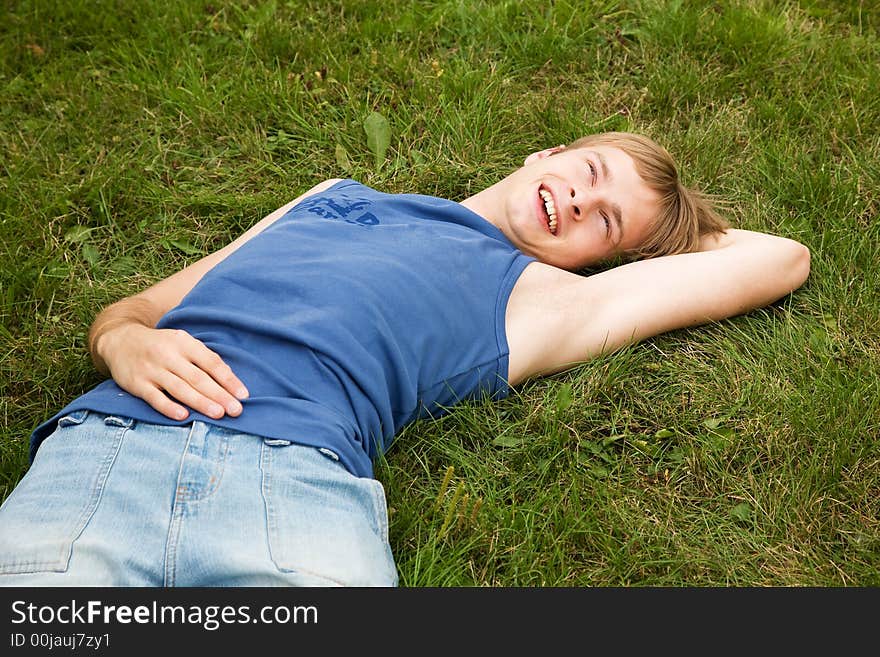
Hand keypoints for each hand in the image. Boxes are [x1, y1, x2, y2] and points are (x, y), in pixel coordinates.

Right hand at [96, 323, 248, 420]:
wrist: (120, 340)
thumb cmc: (161, 345)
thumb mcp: (182, 342)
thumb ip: (203, 358)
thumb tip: (229, 382)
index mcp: (184, 343)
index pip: (211, 362)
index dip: (228, 379)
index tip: (243, 395)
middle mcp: (168, 355)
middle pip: (198, 378)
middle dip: (219, 395)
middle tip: (236, 410)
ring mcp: (151, 369)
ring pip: (179, 388)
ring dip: (200, 402)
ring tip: (218, 414)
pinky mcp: (136, 383)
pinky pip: (154, 397)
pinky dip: (168, 407)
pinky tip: (183, 416)